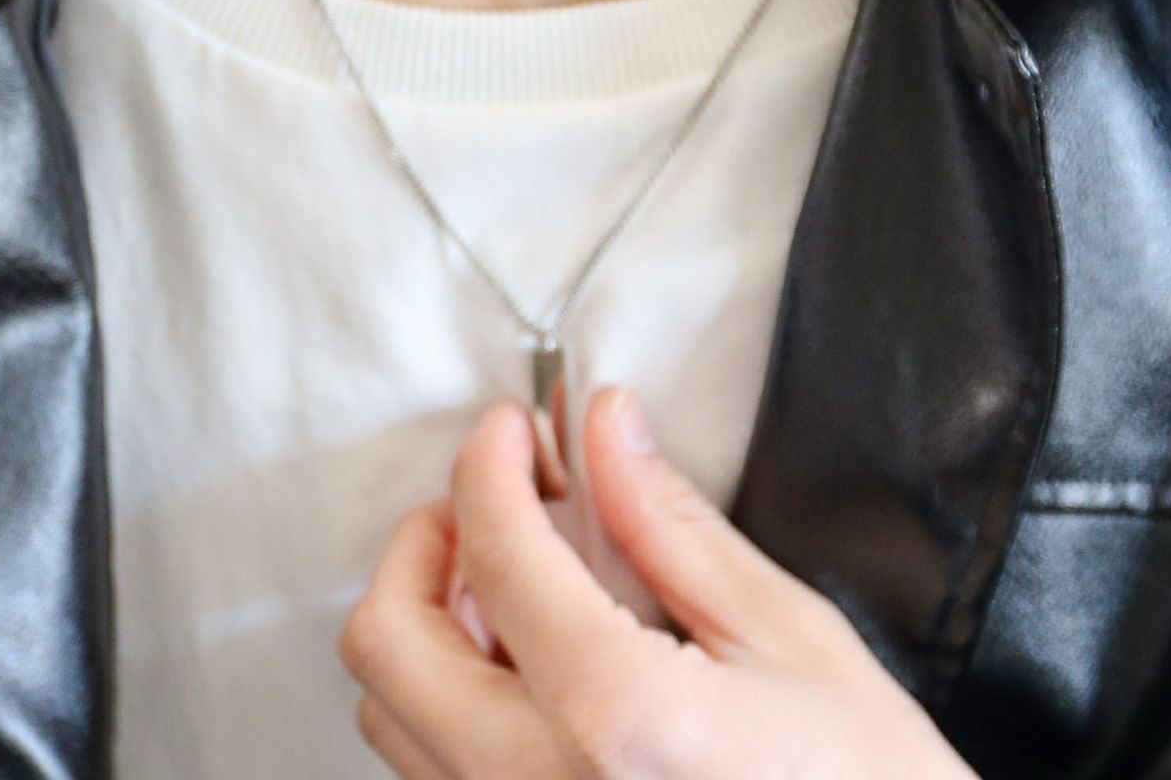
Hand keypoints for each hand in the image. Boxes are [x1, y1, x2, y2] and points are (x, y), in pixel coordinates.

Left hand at [338, 387, 979, 778]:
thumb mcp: (783, 633)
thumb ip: (670, 522)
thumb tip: (604, 425)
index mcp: (612, 712)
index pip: (496, 550)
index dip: (488, 462)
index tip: (511, 426)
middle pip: (387, 639)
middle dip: (428, 538)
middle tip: (499, 498)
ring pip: (388, 707)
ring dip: (430, 615)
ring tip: (513, 576)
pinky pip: (427, 764)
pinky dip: (446, 688)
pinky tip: (522, 658)